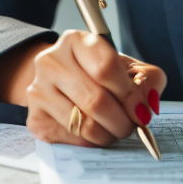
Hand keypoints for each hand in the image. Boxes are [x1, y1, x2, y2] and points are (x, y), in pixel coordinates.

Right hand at [0, 31, 166, 146]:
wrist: (59, 82)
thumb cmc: (97, 73)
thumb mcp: (127, 67)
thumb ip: (147, 79)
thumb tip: (147, 104)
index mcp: (75, 41)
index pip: (105, 68)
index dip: (129, 94)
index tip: (141, 109)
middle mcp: (50, 62)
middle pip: (96, 100)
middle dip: (122, 121)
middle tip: (132, 125)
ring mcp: (38, 90)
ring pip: (84, 124)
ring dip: (109, 134)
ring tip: (115, 129)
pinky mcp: (35, 118)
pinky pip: (73, 139)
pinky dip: (92, 142)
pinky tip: (96, 132)